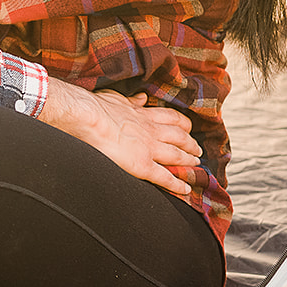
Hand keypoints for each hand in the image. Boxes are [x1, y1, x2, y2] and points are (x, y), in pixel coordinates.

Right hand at [40, 81, 201, 196]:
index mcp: (144, 115)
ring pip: (177, 156)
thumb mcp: (116, 97)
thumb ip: (132, 100)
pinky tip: (185, 189)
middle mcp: (152, 131)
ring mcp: (150, 149)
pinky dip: (177, 184)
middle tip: (198, 151)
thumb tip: (143, 98)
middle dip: (191, 145)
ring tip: (196, 166)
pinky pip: (165, 177)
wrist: (87, 117)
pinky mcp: (143, 166)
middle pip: (180, 138)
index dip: (183, 125)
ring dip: (189, 162)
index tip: (188, 129)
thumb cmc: (95, 107)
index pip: (172, 119)